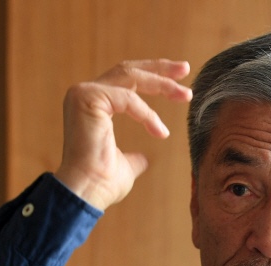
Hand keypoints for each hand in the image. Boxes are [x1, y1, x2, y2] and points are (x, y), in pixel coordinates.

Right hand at [55, 59, 191, 210]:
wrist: (87, 192)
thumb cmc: (103, 183)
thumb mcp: (125, 165)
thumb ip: (134, 157)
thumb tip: (144, 160)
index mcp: (92, 105)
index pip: (126, 80)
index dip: (154, 76)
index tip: (180, 78)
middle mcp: (85, 94)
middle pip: (128, 70)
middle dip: (160, 68)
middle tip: (186, 68)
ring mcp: (84, 93)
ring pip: (131, 78)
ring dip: (162, 84)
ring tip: (186, 95)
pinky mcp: (88, 98)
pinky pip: (128, 99)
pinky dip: (147, 114)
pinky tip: (160, 132)